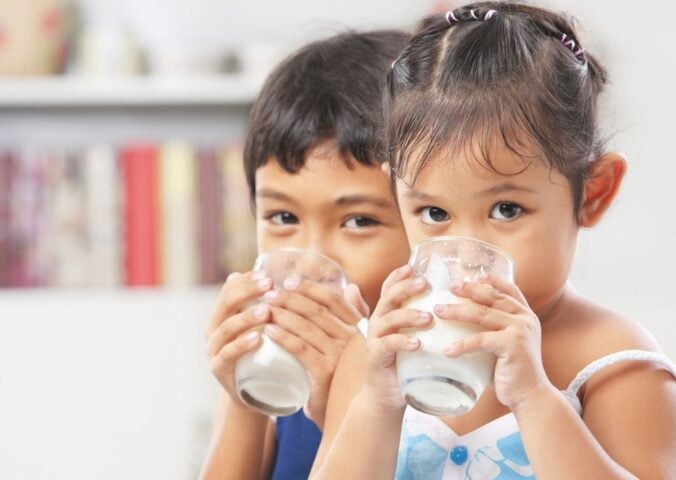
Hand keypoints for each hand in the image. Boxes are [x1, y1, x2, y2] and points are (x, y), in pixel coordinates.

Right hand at [205, 271, 273, 408]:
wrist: (254, 393)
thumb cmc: (263, 353)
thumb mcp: (263, 326)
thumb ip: (266, 303)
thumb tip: (279, 273)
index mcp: (222, 315)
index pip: (229, 289)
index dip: (247, 280)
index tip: (268, 276)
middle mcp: (214, 329)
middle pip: (226, 303)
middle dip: (247, 292)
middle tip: (269, 286)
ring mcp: (214, 350)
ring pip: (226, 328)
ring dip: (246, 317)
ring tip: (267, 310)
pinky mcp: (219, 370)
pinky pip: (227, 355)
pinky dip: (241, 345)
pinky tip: (257, 338)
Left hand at [260, 278, 365, 427]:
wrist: (341, 413)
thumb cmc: (341, 374)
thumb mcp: (349, 343)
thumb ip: (353, 315)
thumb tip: (350, 287)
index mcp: (357, 327)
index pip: (332, 299)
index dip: (309, 287)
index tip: (287, 281)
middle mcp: (351, 339)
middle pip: (316, 310)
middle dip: (289, 299)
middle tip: (268, 294)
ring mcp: (339, 355)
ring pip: (306, 327)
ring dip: (282, 314)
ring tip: (262, 309)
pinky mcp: (325, 372)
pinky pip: (301, 348)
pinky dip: (283, 337)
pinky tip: (268, 330)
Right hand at [362, 265, 432, 411]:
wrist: (387, 396)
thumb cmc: (405, 364)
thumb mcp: (414, 338)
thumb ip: (426, 323)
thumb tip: (450, 307)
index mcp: (387, 315)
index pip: (389, 289)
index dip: (398, 276)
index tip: (413, 267)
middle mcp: (378, 323)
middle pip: (389, 298)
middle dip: (406, 288)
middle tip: (425, 284)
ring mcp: (375, 340)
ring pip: (389, 319)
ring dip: (409, 315)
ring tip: (429, 317)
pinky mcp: (376, 358)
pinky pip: (387, 345)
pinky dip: (402, 342)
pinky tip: (417, 343)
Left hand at [434, 274, 550, 410]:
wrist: (531, 396)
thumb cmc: (512, 371)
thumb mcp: (506, 344)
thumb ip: (493, 330)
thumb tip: (463, 321)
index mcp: (525, 315)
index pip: (509, 289)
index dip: (491, 280)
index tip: (471, 275)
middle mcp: (525, 318)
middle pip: (492, 297)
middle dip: (469, 289)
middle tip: (450, 287)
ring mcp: (520, 331)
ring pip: (483, 314)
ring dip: (458, 311)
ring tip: (438, 311)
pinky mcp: (512, 346)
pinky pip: (481, 341)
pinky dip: (462, 345)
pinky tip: (446, 350)